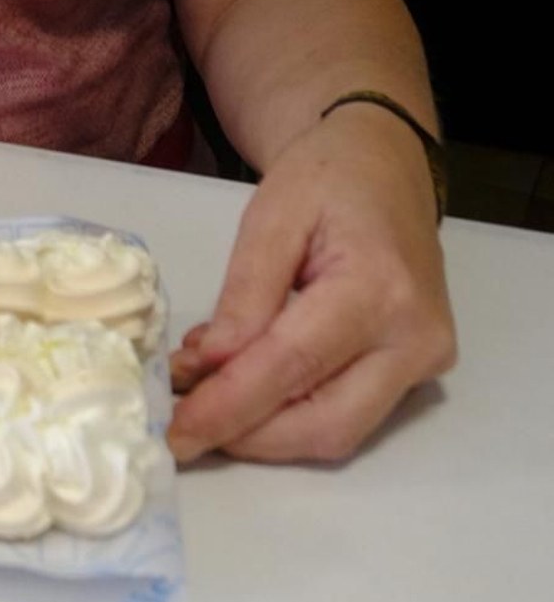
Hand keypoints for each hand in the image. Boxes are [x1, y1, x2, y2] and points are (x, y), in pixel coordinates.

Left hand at [167, 105, 456, 464]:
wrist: (387, 164)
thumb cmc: (327, 177)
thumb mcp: (271, 215)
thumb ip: (243, 294)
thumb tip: (209, 369)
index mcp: (378, 286)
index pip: (294, 366)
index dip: (230, 406)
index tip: (175, 432)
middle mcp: (415, 336)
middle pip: (326, 423)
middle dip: (248, 437)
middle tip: (185, 428)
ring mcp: (425, 359)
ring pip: (340, 432)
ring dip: (266, 433)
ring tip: (208, 401)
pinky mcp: (419, 371)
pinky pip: (351, 413)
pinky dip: (292, 413)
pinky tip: (249, 388)